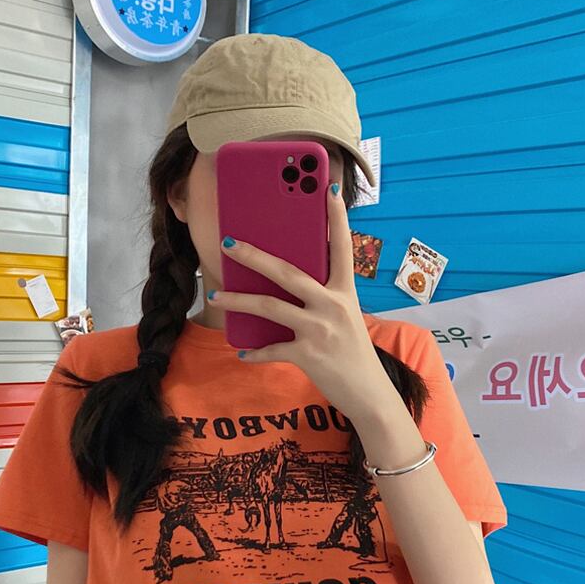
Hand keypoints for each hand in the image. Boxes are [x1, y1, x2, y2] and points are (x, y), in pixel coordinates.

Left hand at [208, 181, 391, 422]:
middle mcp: (333, 306)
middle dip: (254, 256)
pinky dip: (254, 352)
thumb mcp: (346, 319)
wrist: (369, 394)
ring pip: (270, 307)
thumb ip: (323, 300)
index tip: (328, 189)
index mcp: (346, 292)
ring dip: (237, 301)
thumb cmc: (354, 354)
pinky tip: (242, 352)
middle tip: (229, 242)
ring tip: (214, 296)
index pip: (342, 247)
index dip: (336, 218)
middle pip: (288, 272)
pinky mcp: (309, 355)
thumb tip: (287, 286)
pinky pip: (272, 349)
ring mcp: (320, 330)